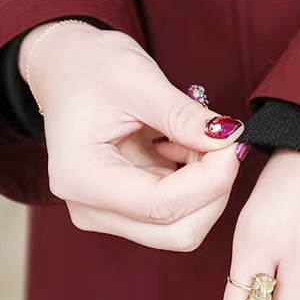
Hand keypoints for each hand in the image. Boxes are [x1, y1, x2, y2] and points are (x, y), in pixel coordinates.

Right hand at [20, 20, 245, 250]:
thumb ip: (185, 117)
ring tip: (198, 137)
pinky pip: (178, 212)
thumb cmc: (92, 68)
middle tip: (222, 143)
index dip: (211, 179)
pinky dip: (197, 183)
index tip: (232, 142)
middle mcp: (91, 208)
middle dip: (213, 190)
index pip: (163, 206)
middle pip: (177, 231)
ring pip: (183, 226)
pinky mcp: (127, 209)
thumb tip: (229, 140)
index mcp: (81, 179)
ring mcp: (108, 213)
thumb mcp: (140, 81)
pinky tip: (186, 146)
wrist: (67, 67)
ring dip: (207, 186)